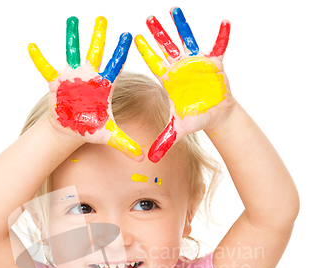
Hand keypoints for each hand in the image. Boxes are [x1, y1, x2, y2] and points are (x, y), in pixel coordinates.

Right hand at [29, 16, 143, 160]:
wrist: (70, 128)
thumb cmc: (90, 128)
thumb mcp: (108, 136)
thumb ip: (125, 144)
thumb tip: (142, 160)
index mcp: (103, 86)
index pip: (115, 66)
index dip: (121, 52)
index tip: (128, 36)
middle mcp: (89, 76)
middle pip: (95, 53)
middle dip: (99, 36)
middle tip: (103, 18)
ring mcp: (72, 77)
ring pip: (72, 52)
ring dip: (72, 36)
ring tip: (73, 19)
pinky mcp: (56, 81)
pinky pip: (46, 68)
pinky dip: (39, 59)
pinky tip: (32, 46)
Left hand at [135, 7, 234, 161]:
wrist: (215, 114)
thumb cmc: (196, 118)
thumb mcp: (179, 129)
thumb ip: (164, 141)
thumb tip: (150, 159)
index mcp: (170, 80)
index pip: (155, 63)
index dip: (146, 52)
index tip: (134, 38)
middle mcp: (181, 68)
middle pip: (167, 47)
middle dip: (158, 33)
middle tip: (148, 17)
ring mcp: (197, 63)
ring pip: (188, 40)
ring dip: (182, 26)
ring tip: (174, 10)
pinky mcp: (214, 62)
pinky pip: (219, 46)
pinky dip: (222, 36)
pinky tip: (225, 22)